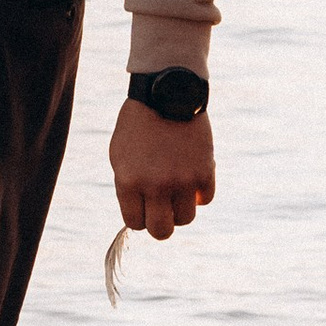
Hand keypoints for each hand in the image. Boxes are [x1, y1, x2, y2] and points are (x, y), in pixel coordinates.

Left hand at [109, 96, 214, 243]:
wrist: (166, 93)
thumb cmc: (138, 126)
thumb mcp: (120, 156)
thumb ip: (128, 187)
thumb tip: (140, 216)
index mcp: (129, 182)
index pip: (135, 223)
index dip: (140, 218)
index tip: (143, 208)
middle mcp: (155, 186)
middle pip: (162, 231)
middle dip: (161, 225)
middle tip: (162, 212)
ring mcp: (182, 180)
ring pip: (186, 219)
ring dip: (181, 208)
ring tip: (177, 190)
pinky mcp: (205, 171)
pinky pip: (205, 199)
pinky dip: (199, 192)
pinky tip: (192, 177)